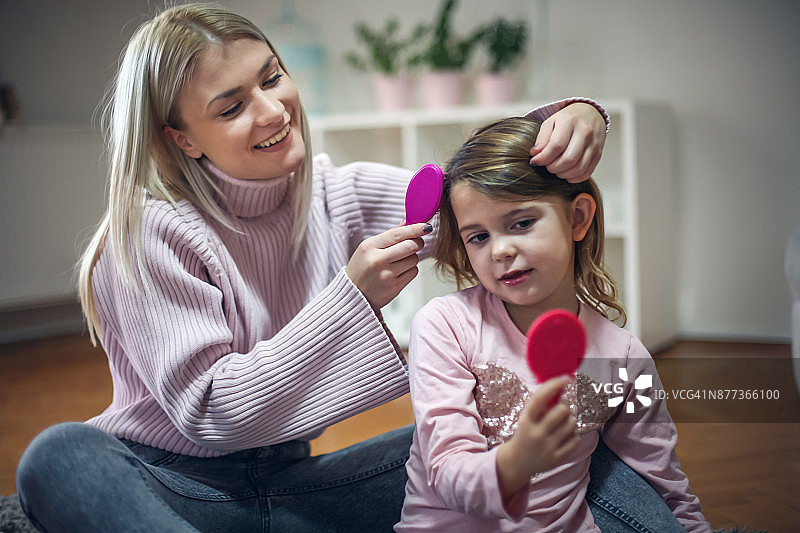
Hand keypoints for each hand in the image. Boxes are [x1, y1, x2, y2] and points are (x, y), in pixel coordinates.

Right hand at [345, 223, 430, 309]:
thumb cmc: (362, 268)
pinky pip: (413, 272)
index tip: (425, 226)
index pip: (397, 234)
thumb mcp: (368, 248)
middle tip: (416, 243)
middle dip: (418, 243)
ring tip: (401, 260)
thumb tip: (408, 222)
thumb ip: (389, 235)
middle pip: (410, 246)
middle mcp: (377, 260)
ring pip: (414, 259)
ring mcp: (386, 275)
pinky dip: (411, 269)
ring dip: (412, 257)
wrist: (354, 294)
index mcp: (369, 247)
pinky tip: (400, 271)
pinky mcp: (394, 287)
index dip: (415, 229)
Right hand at [495, 376, 579, 497]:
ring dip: (569, 422)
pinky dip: (573, 435)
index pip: (539, 399)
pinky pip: (576, 439)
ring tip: (561, 426)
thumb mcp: (526, 418)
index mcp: (525, 421)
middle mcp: (536, 435)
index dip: (553, 385)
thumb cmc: (525, 433)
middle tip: (559, 413)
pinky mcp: (557, 459)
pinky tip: (564, 437)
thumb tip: (561, 383)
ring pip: (571, 425)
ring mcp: (547, 448)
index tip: (566, 377)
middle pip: (562, 411)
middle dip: (563, 409)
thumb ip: (540, 405)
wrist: (518, 462)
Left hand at [530, 102, 606, 182]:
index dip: (543, 158)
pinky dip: (574, 177)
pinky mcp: (599, 154)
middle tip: (547, 165)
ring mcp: (594, 144)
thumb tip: (535, 154)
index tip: (535, 161)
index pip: (556, 146)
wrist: (590, 113)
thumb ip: (542, 138)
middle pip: (568, 159)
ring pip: (578, 168)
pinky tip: (566, 173)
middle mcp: (585, 132)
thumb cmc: (569, 119)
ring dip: (563, 174)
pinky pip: (587, 172)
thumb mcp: (551, 121)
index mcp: (570, 121)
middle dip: (553, 167)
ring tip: (556, 169)